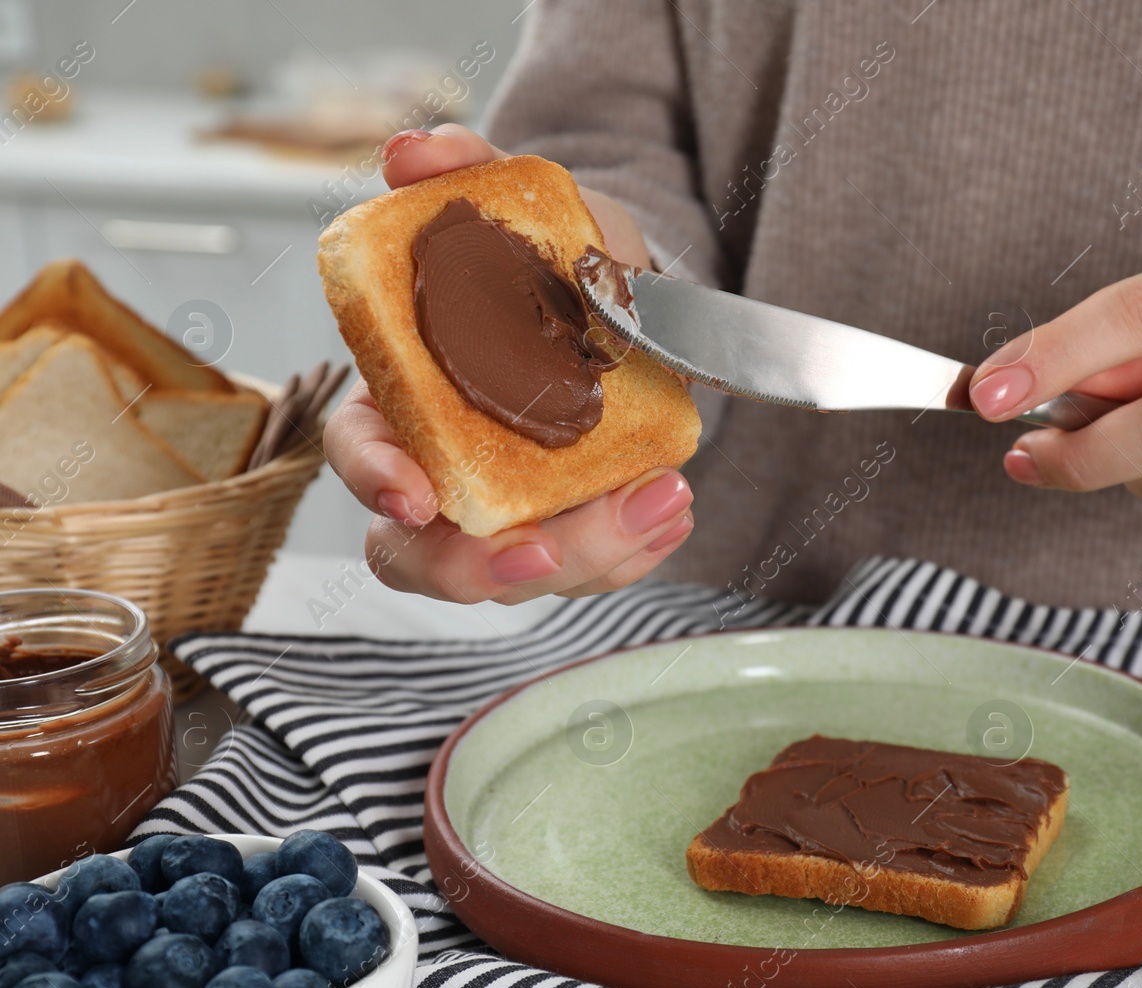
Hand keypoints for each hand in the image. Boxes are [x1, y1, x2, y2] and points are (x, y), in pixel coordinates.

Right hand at [323, 124, 693, 603]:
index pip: (362, 454)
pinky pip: (594, 563)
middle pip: (427, 556)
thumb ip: (464, 171)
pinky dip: (634, 547)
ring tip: (659, 502)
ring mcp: (510, 507)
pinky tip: (670, 509)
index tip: (414, 497)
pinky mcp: (573, 524)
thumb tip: (417, 152)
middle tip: (539, 551)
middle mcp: (446, 468)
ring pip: (522, 572)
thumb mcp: (519, 203)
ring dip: (589, 555)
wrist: (622, 288)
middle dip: (478, 570)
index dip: (376, 480)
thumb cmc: (548, 257)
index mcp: (404, 396)